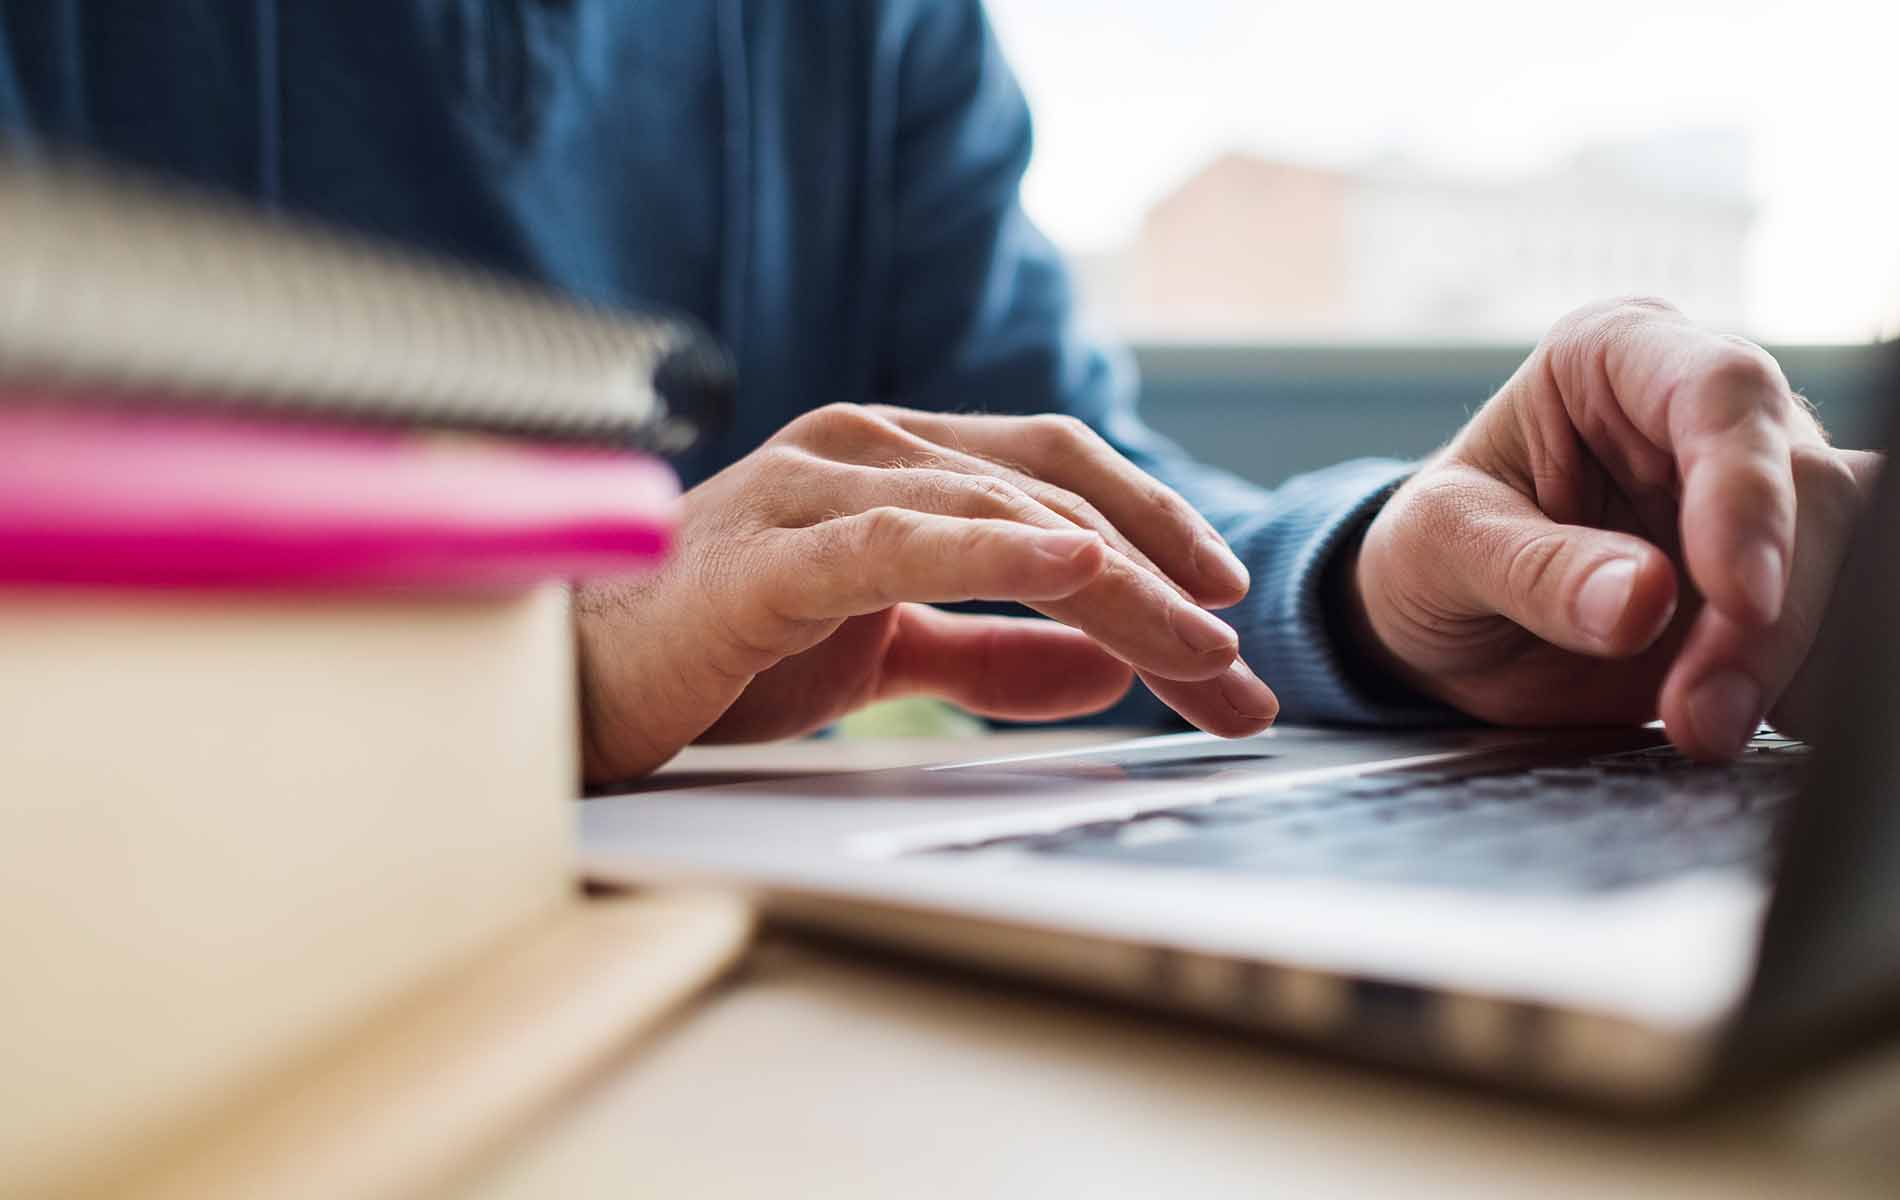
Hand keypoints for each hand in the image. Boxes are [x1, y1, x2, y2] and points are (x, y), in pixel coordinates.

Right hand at [575, 404, 1276, 780]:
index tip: (1223, 606)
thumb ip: (989, 651)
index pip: (1054, 473)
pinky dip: (994, 550)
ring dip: (1116, 585)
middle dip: (1162, 576)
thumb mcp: (886, 651)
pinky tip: (1073, 567)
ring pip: (999, 515)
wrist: (572, 683)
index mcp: (891, 462)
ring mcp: (812, 488)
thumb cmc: (717, 650)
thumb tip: (1103, 667)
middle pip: (1051, 490)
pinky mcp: (769, 556)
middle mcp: (862, 448)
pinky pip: (899, 543)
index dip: (1153, 526)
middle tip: (1236, 671)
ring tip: (1197, 651)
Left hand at [1349, 297, 1882, 759]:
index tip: (1737, 594)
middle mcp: (1705, 414)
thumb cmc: (1432, 550)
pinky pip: (1834, 624)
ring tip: (1704, 729)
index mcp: (1617, 356)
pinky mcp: (1779, 583)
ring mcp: (1755, 499)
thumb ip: (1534, 569)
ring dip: (1790, 660)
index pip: (1721, 391)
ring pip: (1846, 558)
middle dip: (1766, 615)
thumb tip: (1642, 599)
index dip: (1746, 491)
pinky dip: (1806, 684)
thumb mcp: (1441, 548)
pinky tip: (1750, 723)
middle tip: (1699, 711)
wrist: (1440, 624)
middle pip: (1808, 487)